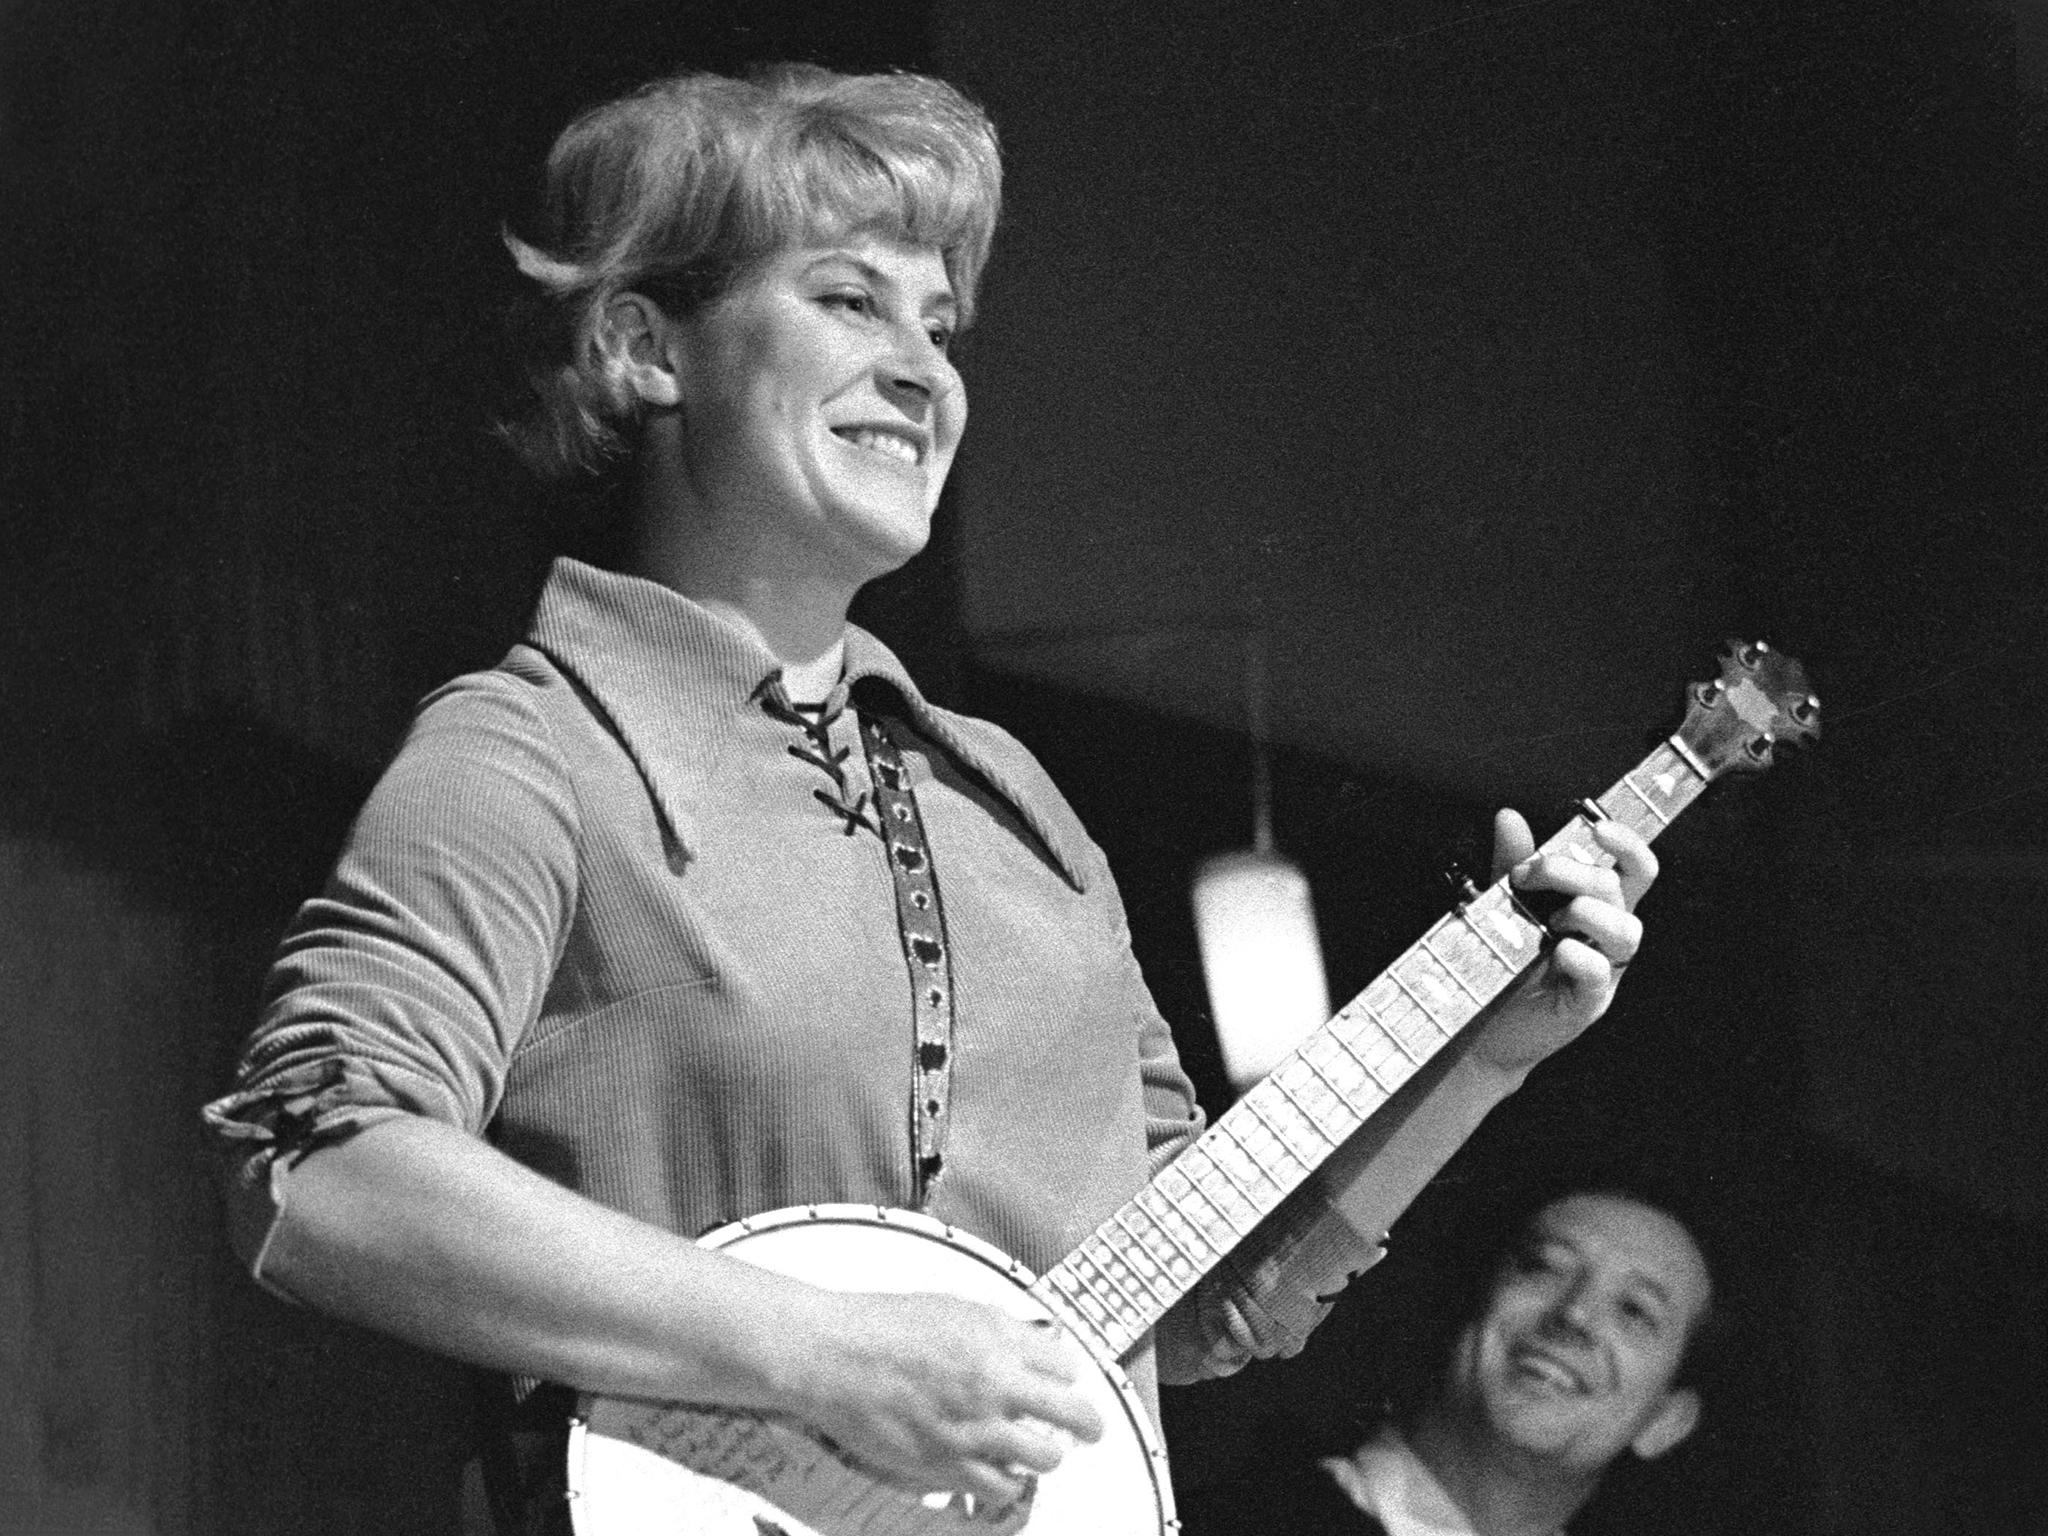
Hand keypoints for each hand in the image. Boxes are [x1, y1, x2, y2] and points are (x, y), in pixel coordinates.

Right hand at [788, 1289, 1104, 1510]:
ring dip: (1048, 1454)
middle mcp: (994, 1384)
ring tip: (1039, 1451)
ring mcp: (973, 1428)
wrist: (833, 1355)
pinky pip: (1001, 1487)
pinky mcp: (947, 1463)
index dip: (1068, 1376)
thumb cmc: (883, 1325)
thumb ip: (1000, 1327)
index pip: (1067, 1365)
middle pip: (1074, 1415)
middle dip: (1088, 1424)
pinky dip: (1007, 1481)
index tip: (1064, 1383)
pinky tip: (999, 1469)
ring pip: (1046, 1458)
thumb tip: (1036, 1342)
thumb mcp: (954, 1307)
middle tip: (1088, 1430)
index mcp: (998, 1339)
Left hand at [1467, 808, 1655, 1074]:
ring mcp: (1603, 970)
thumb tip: (1510, 816)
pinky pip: (1600, 972)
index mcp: (1597, 906)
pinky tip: (1555, 950)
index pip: (1634, 868)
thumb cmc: (1503, 960)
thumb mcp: (1505, 904)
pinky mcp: (1586, 1003)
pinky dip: (1580, 955)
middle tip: (1525, 876)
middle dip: (1570, 871)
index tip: (1597, 827)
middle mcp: (1607, 936)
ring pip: (1627, 930)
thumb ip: (1512, 863)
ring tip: (1548, 920)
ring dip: (1586, 912)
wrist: (1481, 1025)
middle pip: (1619, 889)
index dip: (1628, 844)